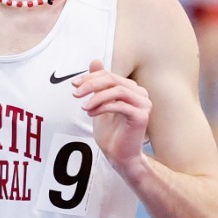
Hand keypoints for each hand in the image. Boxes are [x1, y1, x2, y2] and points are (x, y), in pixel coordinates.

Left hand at [72, 59, 150, 173]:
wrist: (120, 156)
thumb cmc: (111, 133)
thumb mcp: (99, 104)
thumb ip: (98, 84)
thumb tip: (95, 60)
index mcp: (131, 89)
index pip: (109, 75)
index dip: (90, 77)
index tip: (74, 84)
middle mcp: (140, 94)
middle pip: (113, 80)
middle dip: (91, 85)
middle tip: (75, 93)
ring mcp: (143, 104)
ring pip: (117, 90)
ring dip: (97, 97)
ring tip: (84, 107)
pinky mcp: (141, 116)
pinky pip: (120, 105)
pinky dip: (103, 107)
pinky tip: (91, 114)